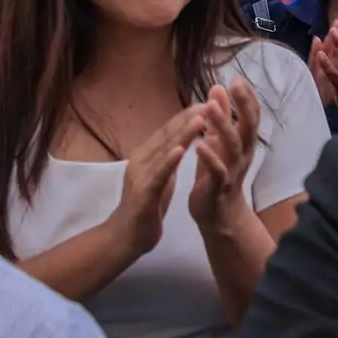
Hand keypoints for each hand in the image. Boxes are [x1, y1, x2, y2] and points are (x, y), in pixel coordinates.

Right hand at [110, 105, 206, 255]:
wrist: (125, 237)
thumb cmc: (147, 204)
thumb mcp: (162, 175)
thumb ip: (170, 156)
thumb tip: (185, 136)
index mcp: (147, 154)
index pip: (170, 129)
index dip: (189, 114)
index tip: (210, 100)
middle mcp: (141, 159)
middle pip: (167, 134)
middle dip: (189, 117)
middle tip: (211, 101)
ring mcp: (140, 175)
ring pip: (164, 150)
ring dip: (182, 134)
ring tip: (200, 118)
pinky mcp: (143, 193)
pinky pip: (158, 174)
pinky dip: (168, 161)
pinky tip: (180, 150)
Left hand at [188, 79, 260, 229]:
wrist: (219, 215)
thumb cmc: (219, 175)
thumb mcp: (220, 145)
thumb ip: (219, 120)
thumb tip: (217, 90)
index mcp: (244, 144)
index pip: (251, 116)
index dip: (247, 97)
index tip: (237, 78)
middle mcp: (243, 154)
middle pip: (247, 126)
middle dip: (242, 105)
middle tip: (234, 84)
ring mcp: (233, 171)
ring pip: (232, 145)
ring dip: (223, 125)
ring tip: (210, 107)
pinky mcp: (218, 188)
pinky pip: (217, 171)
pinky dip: (209, 157)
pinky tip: (199, 144)